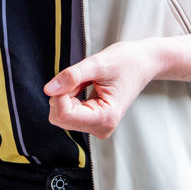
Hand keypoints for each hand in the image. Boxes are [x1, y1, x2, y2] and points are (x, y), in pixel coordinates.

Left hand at [44, 43, 164, 138]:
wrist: (142, 63)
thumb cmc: (126, 61)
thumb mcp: (97, 63)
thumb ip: (72, 76)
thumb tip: (48, 90)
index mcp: (105, 118)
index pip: (64, 115)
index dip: (60, 93)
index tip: (73, 77)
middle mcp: (101, 128)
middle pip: (60, 117)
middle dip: (64, 94)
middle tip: (84, 78)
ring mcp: (97, 127)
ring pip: (61, 115)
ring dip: (68, 94)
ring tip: (89, 82)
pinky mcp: (92, 122)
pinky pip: (67, 112)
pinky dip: (71, 96)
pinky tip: (88, 87)